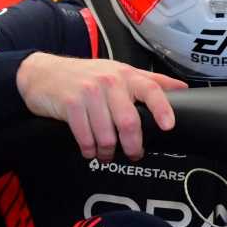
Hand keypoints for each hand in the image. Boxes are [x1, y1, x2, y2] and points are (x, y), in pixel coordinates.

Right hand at [16, 53, 187, 161]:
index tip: (168, 126)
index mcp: (126, 75)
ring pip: (107, 136)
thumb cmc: (87, 76)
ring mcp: (89, 93)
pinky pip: (86, 138)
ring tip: (107, 154)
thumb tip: (183, 89)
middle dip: (133, 146)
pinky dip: (89, 151)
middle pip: (129, 122)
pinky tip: (90, 150)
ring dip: (108, 153)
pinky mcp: (70, 105)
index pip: (151, 89)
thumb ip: (150, 82)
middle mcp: (109, 82)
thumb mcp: (119, 72)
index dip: (162, 108)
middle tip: (134, 154)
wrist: (43, 73)